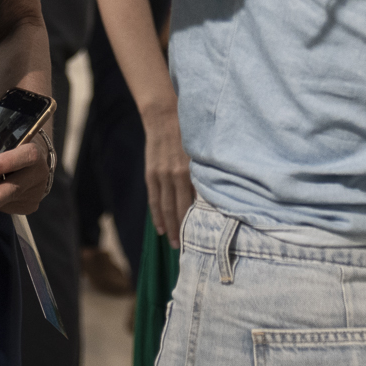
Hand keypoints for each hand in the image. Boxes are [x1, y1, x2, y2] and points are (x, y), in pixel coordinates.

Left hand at [0, 122, 51, 219]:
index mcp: (31, 148)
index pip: (26, 155)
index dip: (9, 161)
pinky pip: (9, 208)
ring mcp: (34, 191)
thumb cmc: (8, 142)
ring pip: (10, 201)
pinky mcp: (29, 205)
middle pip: (16, 186)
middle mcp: (37, 172)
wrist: (33, 157)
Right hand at [141, 103, 196, 247]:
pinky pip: (154, 199)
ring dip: (169, 227)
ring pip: (165, 207)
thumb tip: (214, 194)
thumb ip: (205, 172)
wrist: (164, 115)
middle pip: (179, 209)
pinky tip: (160, 227)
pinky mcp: (151, 173)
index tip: (203, 237)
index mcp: (190, 170)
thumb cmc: (189, 132)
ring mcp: (161, 175)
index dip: (196, 221)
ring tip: (174, 243)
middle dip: (183, 230)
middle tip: (187, 249)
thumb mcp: (202, 151)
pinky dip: (157, 215)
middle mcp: (175, 175)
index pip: (193, 203)